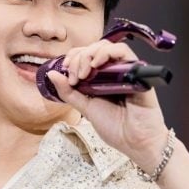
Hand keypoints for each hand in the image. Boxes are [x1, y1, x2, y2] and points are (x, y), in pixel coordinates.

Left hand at [47, 39, 169, 171]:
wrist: (135, 142)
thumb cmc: (115, 128)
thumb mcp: (86, 108)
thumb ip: (69, 92)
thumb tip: (52, 74)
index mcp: (99, 79)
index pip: (84, 55)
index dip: (72, 58)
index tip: (65, 70)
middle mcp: (112, 71)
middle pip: (93, 48)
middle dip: (78, 58)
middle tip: (74, 76)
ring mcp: (124, 69)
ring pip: (106, 46)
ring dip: (89, 54)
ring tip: (84, 74)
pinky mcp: (136, 70)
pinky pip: (123, 51)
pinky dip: (106, 53)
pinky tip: (96, 65)